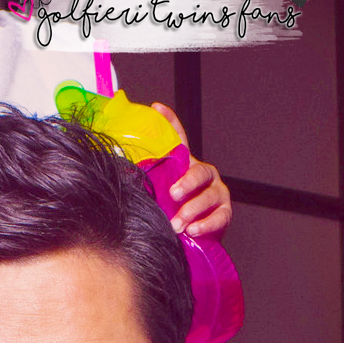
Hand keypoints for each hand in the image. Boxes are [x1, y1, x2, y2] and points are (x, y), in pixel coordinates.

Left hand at [151, 103, 231, 240]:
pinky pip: (219, 216)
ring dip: (191, 211)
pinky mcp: (225, 212)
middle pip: (199, 172)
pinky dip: (206, 223)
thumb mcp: (158, 193)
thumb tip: (118, 173)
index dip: (170, 122)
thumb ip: (148, 182)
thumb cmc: (172, 210)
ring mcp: (217, 192)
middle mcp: (205, 175)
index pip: (179, 139)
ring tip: (177, 223)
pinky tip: (193, 230)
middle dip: (187, 183)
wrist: (192, 234)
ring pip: (208, 196)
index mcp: (186, 165)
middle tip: (173, 194)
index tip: (157, 109)